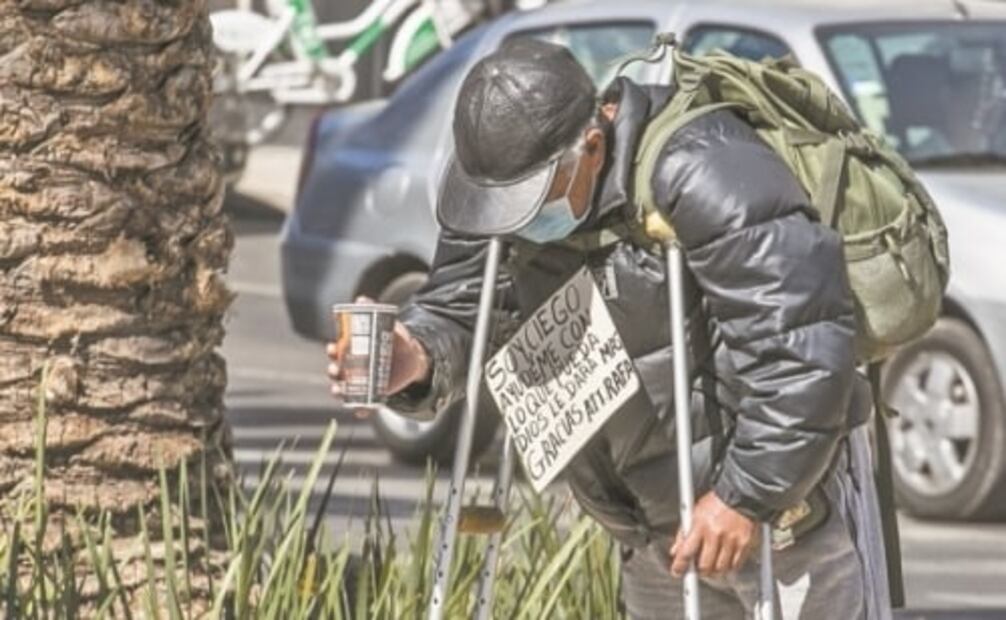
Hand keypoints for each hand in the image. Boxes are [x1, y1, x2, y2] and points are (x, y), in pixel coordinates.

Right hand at [326, 296, 430, 417]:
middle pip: (336, 372)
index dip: (331, 351)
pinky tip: (359, 412)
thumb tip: (361, 298)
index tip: (332, 348)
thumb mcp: (386, 325)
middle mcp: (353, 368)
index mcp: (352, 351)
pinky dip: (360, 410)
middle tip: (335, 371)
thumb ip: (375, 311)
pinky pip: (363, 405)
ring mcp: (362, 383)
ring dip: (339, 391)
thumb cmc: (395, 339)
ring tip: (339, 391)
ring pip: (345, 389)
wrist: (413, 356)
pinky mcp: (373, 394)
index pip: (336, 351)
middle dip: (332, 372)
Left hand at [670, 491, 756, 578]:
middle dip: (699, 571)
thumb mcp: (694, 512)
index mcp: (700, 525)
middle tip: (698, 569)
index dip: (680, 565)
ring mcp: (731, 540)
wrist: (740, 495)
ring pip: (720, 568)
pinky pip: (736, 565)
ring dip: (714, 571)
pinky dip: (729, 568)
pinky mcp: (744, 544)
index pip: (686, 552)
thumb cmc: (716, 502)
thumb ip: (683, 532)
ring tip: (712, 566)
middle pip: (705, 565)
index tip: (677, 571)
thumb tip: (675, 550)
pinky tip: (725, 563)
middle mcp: (715, 534)